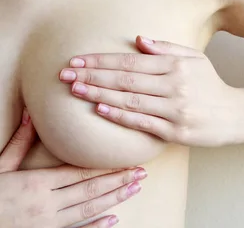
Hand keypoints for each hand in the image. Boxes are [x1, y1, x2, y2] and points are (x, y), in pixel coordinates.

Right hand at [0, 109, 146, 227]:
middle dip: (118, 181)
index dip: (104, 167)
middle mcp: (46, 204)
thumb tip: (32, 114)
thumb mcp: (0, 166)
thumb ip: (20, 143)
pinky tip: (114, 220)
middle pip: (89, 190)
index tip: (126, 160)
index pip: (79, 173)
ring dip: (114, 199)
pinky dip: (96, 227)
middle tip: (141, 172)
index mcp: (36, 183)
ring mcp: (47, 224)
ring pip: (87, 210)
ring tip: (134, 189)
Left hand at [59, 36, 243, 146]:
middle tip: (65, 74)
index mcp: (177, 66)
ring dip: (99, 95)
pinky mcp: (176, 130)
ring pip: (130, 100)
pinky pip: (142, 122)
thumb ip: (167, 48)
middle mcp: (176, 86)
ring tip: (76, 90)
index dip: (101, 61)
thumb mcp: (196, 60)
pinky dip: (120, 116)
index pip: (131, 61)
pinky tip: (101, 110)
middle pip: (126, 79)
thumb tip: (138, 39)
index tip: (77, 60)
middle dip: (92, 76)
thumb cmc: (211, 86)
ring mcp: (176, 109)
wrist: (236, 115)